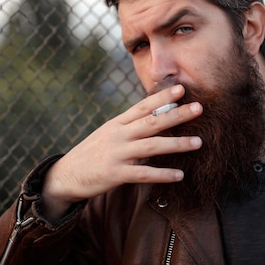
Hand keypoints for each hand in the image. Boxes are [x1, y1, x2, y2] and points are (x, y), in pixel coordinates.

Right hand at [41, 84, 202, 219]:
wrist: (65, 176)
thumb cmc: (92, 154)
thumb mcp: (109, 135)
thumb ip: (130, 127)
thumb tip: (156, 119)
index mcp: (117, 124)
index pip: (142, 106)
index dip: (162, 97)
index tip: (181, 89)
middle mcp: (118, 135)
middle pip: (152, 122)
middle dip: (176, 114)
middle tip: (199, 108)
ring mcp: (116, 154)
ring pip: (151, 147)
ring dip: (177, 144)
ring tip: (198, 143)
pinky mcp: (115, 174)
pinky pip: (143, 174)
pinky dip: (162, 174)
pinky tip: (179, 175)